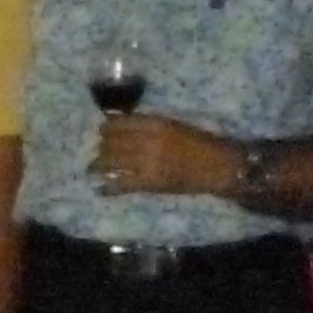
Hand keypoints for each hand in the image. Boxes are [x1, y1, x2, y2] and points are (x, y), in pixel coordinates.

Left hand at [92, 112, 229, 197]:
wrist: (218, 166)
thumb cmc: (199, 143)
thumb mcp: (173, 125)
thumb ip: (149, 124)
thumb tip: (123, 123)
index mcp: (156, 124)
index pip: (120, 122)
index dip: (107, 127)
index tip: (102, 130)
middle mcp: (148, 141)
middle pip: (112, 142)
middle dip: (103, 146)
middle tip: (100, 150)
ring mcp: (148, 163)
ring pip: (113, 162)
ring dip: (100, 165)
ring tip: (94, 168)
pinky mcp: (150, 183)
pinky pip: (123, 184)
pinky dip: (109, 188)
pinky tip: (101, 190)